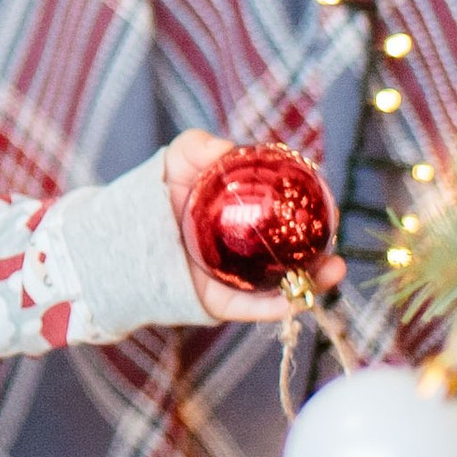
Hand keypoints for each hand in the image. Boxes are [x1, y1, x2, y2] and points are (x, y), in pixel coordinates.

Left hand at [162, 129, 347, 325]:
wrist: (120, 240)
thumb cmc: (155, 196)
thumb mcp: (175, 163)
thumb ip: (196, 146)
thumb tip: (226, 148)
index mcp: (249, 217)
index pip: (288, 210)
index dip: (313, 205)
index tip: (327, 197)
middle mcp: (252, 250)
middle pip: (298, 249)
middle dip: (325, 246)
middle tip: (337, 233)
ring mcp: (241, 280)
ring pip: (287, 283)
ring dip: (316, 281)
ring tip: (335, 269)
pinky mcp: (225, 306)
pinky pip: (257, 309)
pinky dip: (280, 306)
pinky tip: (298, 298)